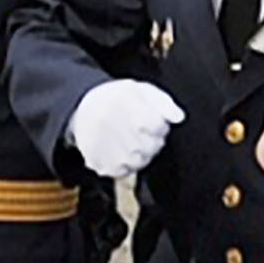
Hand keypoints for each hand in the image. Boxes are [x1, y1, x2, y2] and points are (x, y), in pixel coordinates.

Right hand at [67, 78, 184, 178]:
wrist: (84, 108)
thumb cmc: (119, 100)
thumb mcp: (143, 91)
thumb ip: (164, 103)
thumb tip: (179, 117)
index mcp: (124, 102)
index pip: (157, 126)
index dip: (159, 127)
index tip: (152, 122)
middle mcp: (110, 122)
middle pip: (149, 146)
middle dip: (152, 141)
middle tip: (142, 133)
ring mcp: (102, 144)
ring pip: (138, 161)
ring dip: (142, 154)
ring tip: (132, 141)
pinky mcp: (97, 161)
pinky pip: (123, 171)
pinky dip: (127, 165)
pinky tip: (121, 151)